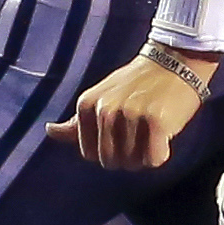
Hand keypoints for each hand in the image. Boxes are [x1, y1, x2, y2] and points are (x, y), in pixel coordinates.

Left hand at [48, 46, 209, 170]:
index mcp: (86, 105)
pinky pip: (154, 159)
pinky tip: (164, 134)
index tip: (122, 131)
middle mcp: (104, 110)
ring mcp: (130, 115)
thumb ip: (76, 122)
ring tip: (152, 130)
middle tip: (139, 133)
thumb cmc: (136, 84)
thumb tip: (49, 131)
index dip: (109, 149)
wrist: (174, 61)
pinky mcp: (156, 121)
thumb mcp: (100, 98)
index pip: (89, 155)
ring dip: (145, 154)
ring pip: (133, 164)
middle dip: (127, 156)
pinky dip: (161, 153)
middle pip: (110, 162)